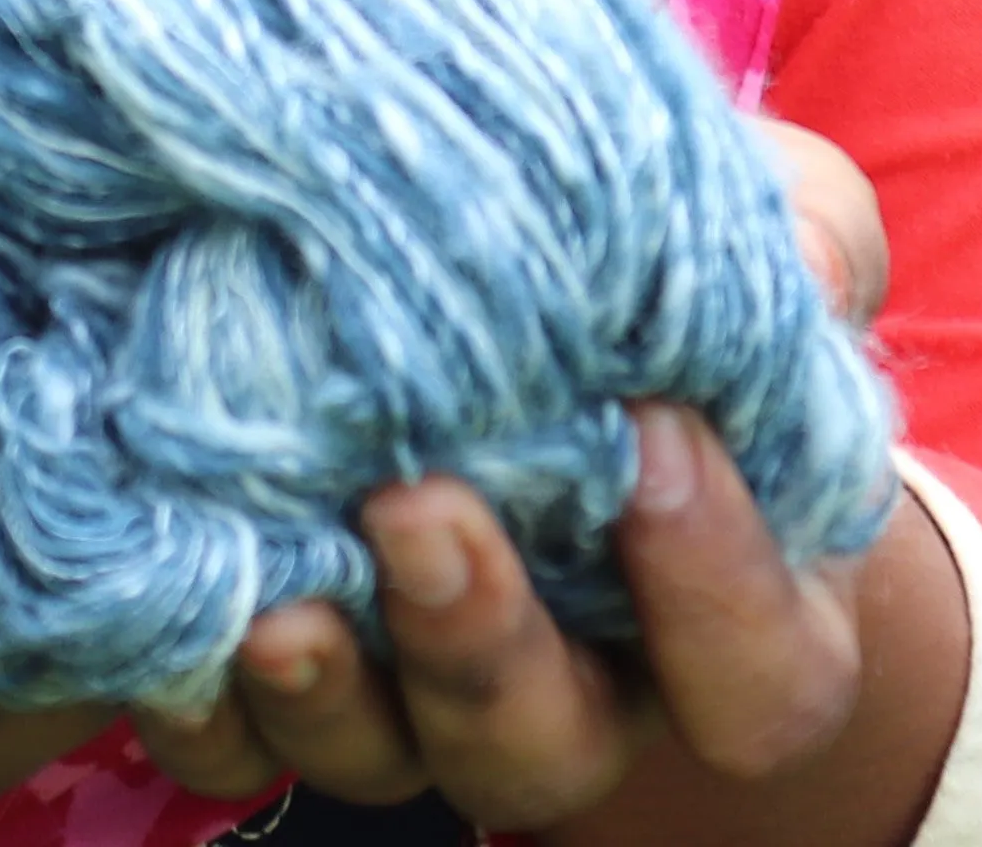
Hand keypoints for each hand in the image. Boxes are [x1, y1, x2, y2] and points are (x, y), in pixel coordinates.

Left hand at [130, 129, 919, 833]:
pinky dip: (198, 691)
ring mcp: (421, 686)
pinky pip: (233, 736)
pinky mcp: (290, 657)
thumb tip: (805, 269)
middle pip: (544, 746)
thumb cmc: (665, 267)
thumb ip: (797, 241)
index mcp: (732, 616)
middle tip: (416, 505)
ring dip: (328, 696)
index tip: (653, 431)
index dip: (717, 587)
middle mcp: (578, 684)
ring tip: (277, 603)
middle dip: (480, 646)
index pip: (759, 677)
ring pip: (386, 757)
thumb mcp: (761, 225)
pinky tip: (176, 597)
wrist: (515, 270)